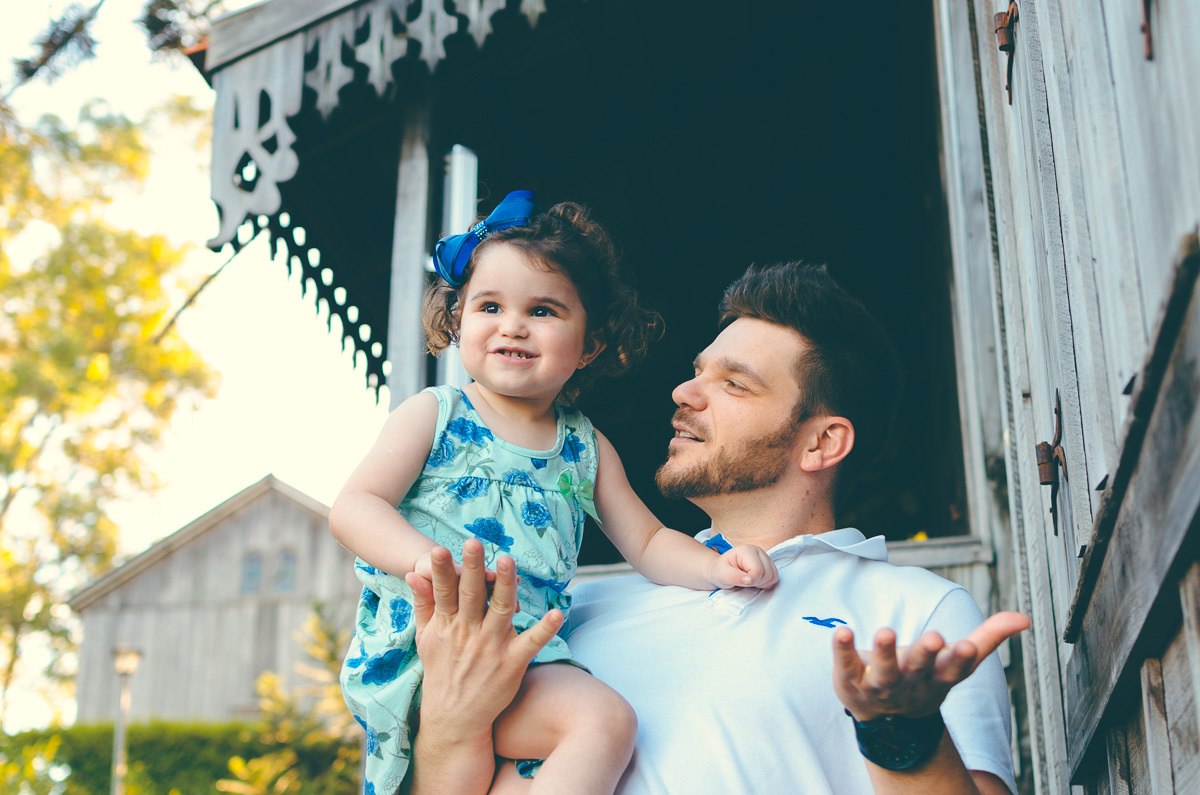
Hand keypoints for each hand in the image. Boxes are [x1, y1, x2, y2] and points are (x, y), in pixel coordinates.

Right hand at [406, 540, 562, 744]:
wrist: (454, 718)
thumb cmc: (441, 672)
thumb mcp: (425, 638)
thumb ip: (423, 603)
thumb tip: (415, 572)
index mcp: (447, 625)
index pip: (444, 592)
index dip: (442, 570)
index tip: (439, 549)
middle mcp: (469, 633)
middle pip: (472, 595)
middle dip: (473, 568)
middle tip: (474, 542)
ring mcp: (492, 647)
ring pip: (501, 610)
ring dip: (506, 585)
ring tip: (508, 561)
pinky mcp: (513, 663)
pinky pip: (532, 642)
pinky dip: (545, 628)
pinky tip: (557, 612)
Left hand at [708, 544, 778, 588]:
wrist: (720, 570)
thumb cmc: (720, 571)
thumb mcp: (722, 575)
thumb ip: (735, 577)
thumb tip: (749, 580)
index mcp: (747, 550)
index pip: (758, 569)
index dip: (751, 580)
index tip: (741, 582)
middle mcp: (758, 551)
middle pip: (768, 573)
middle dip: (756, 582)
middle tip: (744, 581)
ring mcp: (765, 557)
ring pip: (773, 576)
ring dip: (762, 583)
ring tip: (749, 581)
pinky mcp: (768, 564)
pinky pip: (774, 577)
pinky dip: (766, 583)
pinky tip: (755, 581)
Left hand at [832, 611, 1029, 720]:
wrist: (887, 721)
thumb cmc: (926, 679)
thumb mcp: (959, 662)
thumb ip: (989, 637)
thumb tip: (1024, 618)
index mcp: (938, 676)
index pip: (954, 669)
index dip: (960, 658)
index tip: (967, 645)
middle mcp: (911, 681)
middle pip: (919, 667)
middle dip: (926, 653)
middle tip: (935, 637)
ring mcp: (880, 683)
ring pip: (883, 669)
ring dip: (884, 651)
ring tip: (885, 632)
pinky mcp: (851, 678)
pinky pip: (845, 663)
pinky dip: (842, 649)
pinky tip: (841, 632)